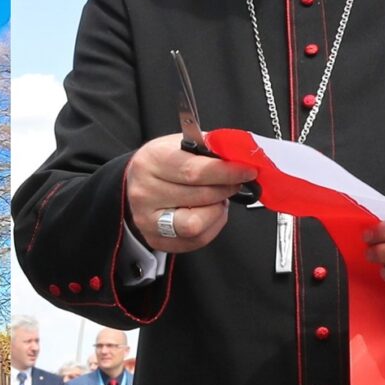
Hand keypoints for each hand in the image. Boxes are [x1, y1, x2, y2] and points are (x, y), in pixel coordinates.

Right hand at [125, 133, 257, 253]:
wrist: (137, 181)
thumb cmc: (165, 161)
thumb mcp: (182, 143)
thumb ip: (211, 148)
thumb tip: (241, 157)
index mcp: (152, 161)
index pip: (195, 171)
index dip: (227, 173)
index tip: (247, 171)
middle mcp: (145, 192)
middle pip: (200, 197)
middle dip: (226, 190)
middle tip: (234, 183)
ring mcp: (147, 219)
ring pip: (196, 225)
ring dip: (217, 211)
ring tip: (217, 199)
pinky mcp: (156, 239)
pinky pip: (195, 241)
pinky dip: (211, 227)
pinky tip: (209, 213)